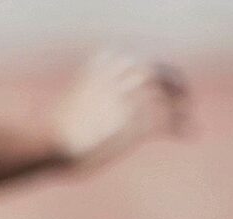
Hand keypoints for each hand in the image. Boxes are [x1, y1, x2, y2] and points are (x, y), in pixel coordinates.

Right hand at [52, 51, 186, 168]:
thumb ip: (70, 111)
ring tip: (188, 116)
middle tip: (182, 94)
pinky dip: (181, 124)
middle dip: (170, 80)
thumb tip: (52, 119)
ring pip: (164, 92)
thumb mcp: (57, 116)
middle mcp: (116, 77)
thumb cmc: (44, 138)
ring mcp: (128, 96)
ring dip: (180, 102)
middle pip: (151, 70)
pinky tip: (188, 133)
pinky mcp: (138, 119)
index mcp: (97, 70)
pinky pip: (167, 117)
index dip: (142, 72)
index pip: (127, 62)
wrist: (48, 141)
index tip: (149, 85)